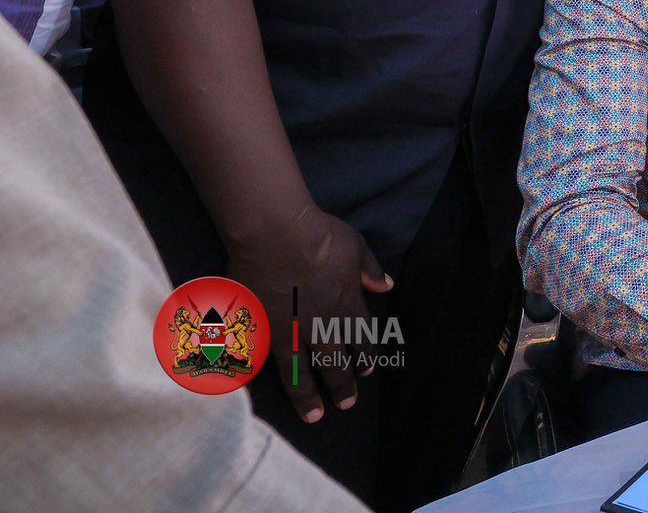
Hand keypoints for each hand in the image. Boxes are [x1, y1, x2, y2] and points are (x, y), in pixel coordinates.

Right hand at [227, 207, 391, 423]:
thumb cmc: (319, 235)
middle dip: (342, 385)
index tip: (368, 371)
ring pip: (300, 372)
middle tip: (347, 405)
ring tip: (314, 416)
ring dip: (308, 396)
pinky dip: (264, 380)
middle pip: (334, 362)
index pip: (360, 338)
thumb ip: (370, 270)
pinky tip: (264, 397)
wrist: (275, 233)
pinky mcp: (257, 329)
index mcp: (346, 305)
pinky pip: (262, 362)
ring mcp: (287, 331)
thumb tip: (387, 286)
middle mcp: (319, 324)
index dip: (364, 356)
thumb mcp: (357, 247)